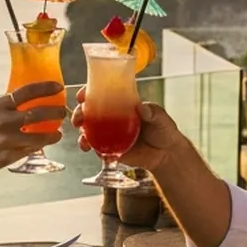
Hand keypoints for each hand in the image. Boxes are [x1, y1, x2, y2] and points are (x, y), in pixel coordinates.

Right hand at [0, 81, 65, 176]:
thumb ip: (6, 110)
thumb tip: (25, 104)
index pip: (27, 91)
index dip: (45, 88)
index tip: (58, 87)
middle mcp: (4, 120)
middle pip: (38, 113)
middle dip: (55, 112)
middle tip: (63, 112)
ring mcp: (7, 139)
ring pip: (39, 136)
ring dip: (53, 134)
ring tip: (58, 133)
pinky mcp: (10, 155)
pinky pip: (31, 149)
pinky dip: (40, 146)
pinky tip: (44, 144)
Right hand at [70, 87, 190, 171]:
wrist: (167, 154)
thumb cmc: (164, 130)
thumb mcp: (160, 117)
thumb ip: (152, 112)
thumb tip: (142, 108)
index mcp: (121, 104)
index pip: (101, 93)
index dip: (88, 92)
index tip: (82, 95)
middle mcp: (112, 117)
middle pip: (89, 112)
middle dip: (79, 113)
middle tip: (79, 119)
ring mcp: (110, 134)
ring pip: (89, 131)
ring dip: (82, 134)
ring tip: (84, 140)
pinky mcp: (111, 149)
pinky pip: (97, 148)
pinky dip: (92, 149)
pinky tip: (95, 151)